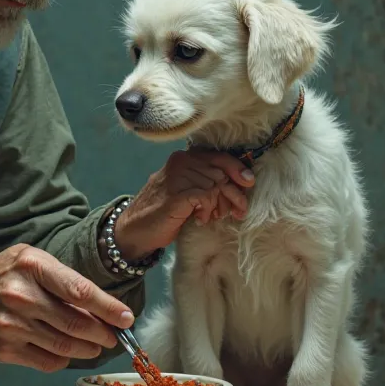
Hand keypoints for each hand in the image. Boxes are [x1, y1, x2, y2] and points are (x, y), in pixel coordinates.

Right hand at [0, 244, 133, 372]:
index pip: (79, 290)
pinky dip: (64, 358)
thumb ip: (62, 279)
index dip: (108, 308)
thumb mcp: (29, 260)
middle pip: (76, 322)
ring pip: (66, 345)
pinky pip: (48, 361)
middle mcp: (20, 295)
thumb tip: (101, 304)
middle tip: (114, 335)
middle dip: (103, 332)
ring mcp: (12, 325)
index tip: (126, 318)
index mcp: (31, 266)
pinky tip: (66, 349)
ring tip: (95, 344)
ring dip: (87, 348)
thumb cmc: (0, 276)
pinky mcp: (6, 349)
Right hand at [113, 148, 254, 257]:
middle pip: (221, 173)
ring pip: (216, 186)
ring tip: (212, 216)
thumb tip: (240, 184)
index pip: (219, 157)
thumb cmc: (165, 211)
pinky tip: (200, 218)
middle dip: (233, 194)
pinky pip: (206, 197)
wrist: (135, 229)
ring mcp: (177, 177)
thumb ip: (207, 182)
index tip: (249, 183)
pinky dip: (208, 210)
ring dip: (220, 205)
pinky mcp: (176, 194)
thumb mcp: (187, 191)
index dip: (238, 169)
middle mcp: (180, 162)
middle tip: (236, 212)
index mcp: (184, 158)